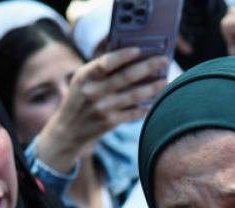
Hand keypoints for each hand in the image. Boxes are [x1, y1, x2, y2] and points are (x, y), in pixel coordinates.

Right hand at [33, 47, 168, 171]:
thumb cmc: (80, 98)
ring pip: (134, 96)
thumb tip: (129, 53)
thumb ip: (100, 67)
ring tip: (166, 80)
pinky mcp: (110, 122)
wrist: (68, 130)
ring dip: (153, 87)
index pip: (106, 62)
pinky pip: (133, 112)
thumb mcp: (82, 79)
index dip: (123, 55)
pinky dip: (146, 106)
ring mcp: (102, 108)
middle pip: (126, 77)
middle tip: (164, 60)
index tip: (139, 50)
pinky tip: (156, 100)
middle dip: (148, 67)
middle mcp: (93, 92)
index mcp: (85, 76)